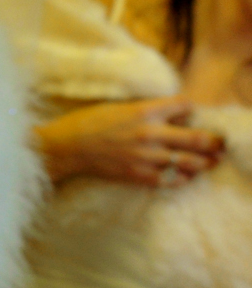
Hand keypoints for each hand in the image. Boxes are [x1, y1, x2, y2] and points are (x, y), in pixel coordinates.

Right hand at [34, 96, 224, 186]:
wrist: (67, 146)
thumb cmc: (88, 122)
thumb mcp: (118, 107)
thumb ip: (145, 111)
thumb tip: (170, 117)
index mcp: (144, 111)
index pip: (184, 106)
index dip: (191, 108)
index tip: (191, 111)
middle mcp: (150, 133)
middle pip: (197, 139)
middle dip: (214, 141)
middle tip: (220, 143)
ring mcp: (147, 157)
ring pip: (190, 162)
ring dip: (205, 162)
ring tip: (210, 161)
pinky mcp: (140, 175)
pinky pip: (173, 180)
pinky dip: (184, 178)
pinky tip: (186, 175)